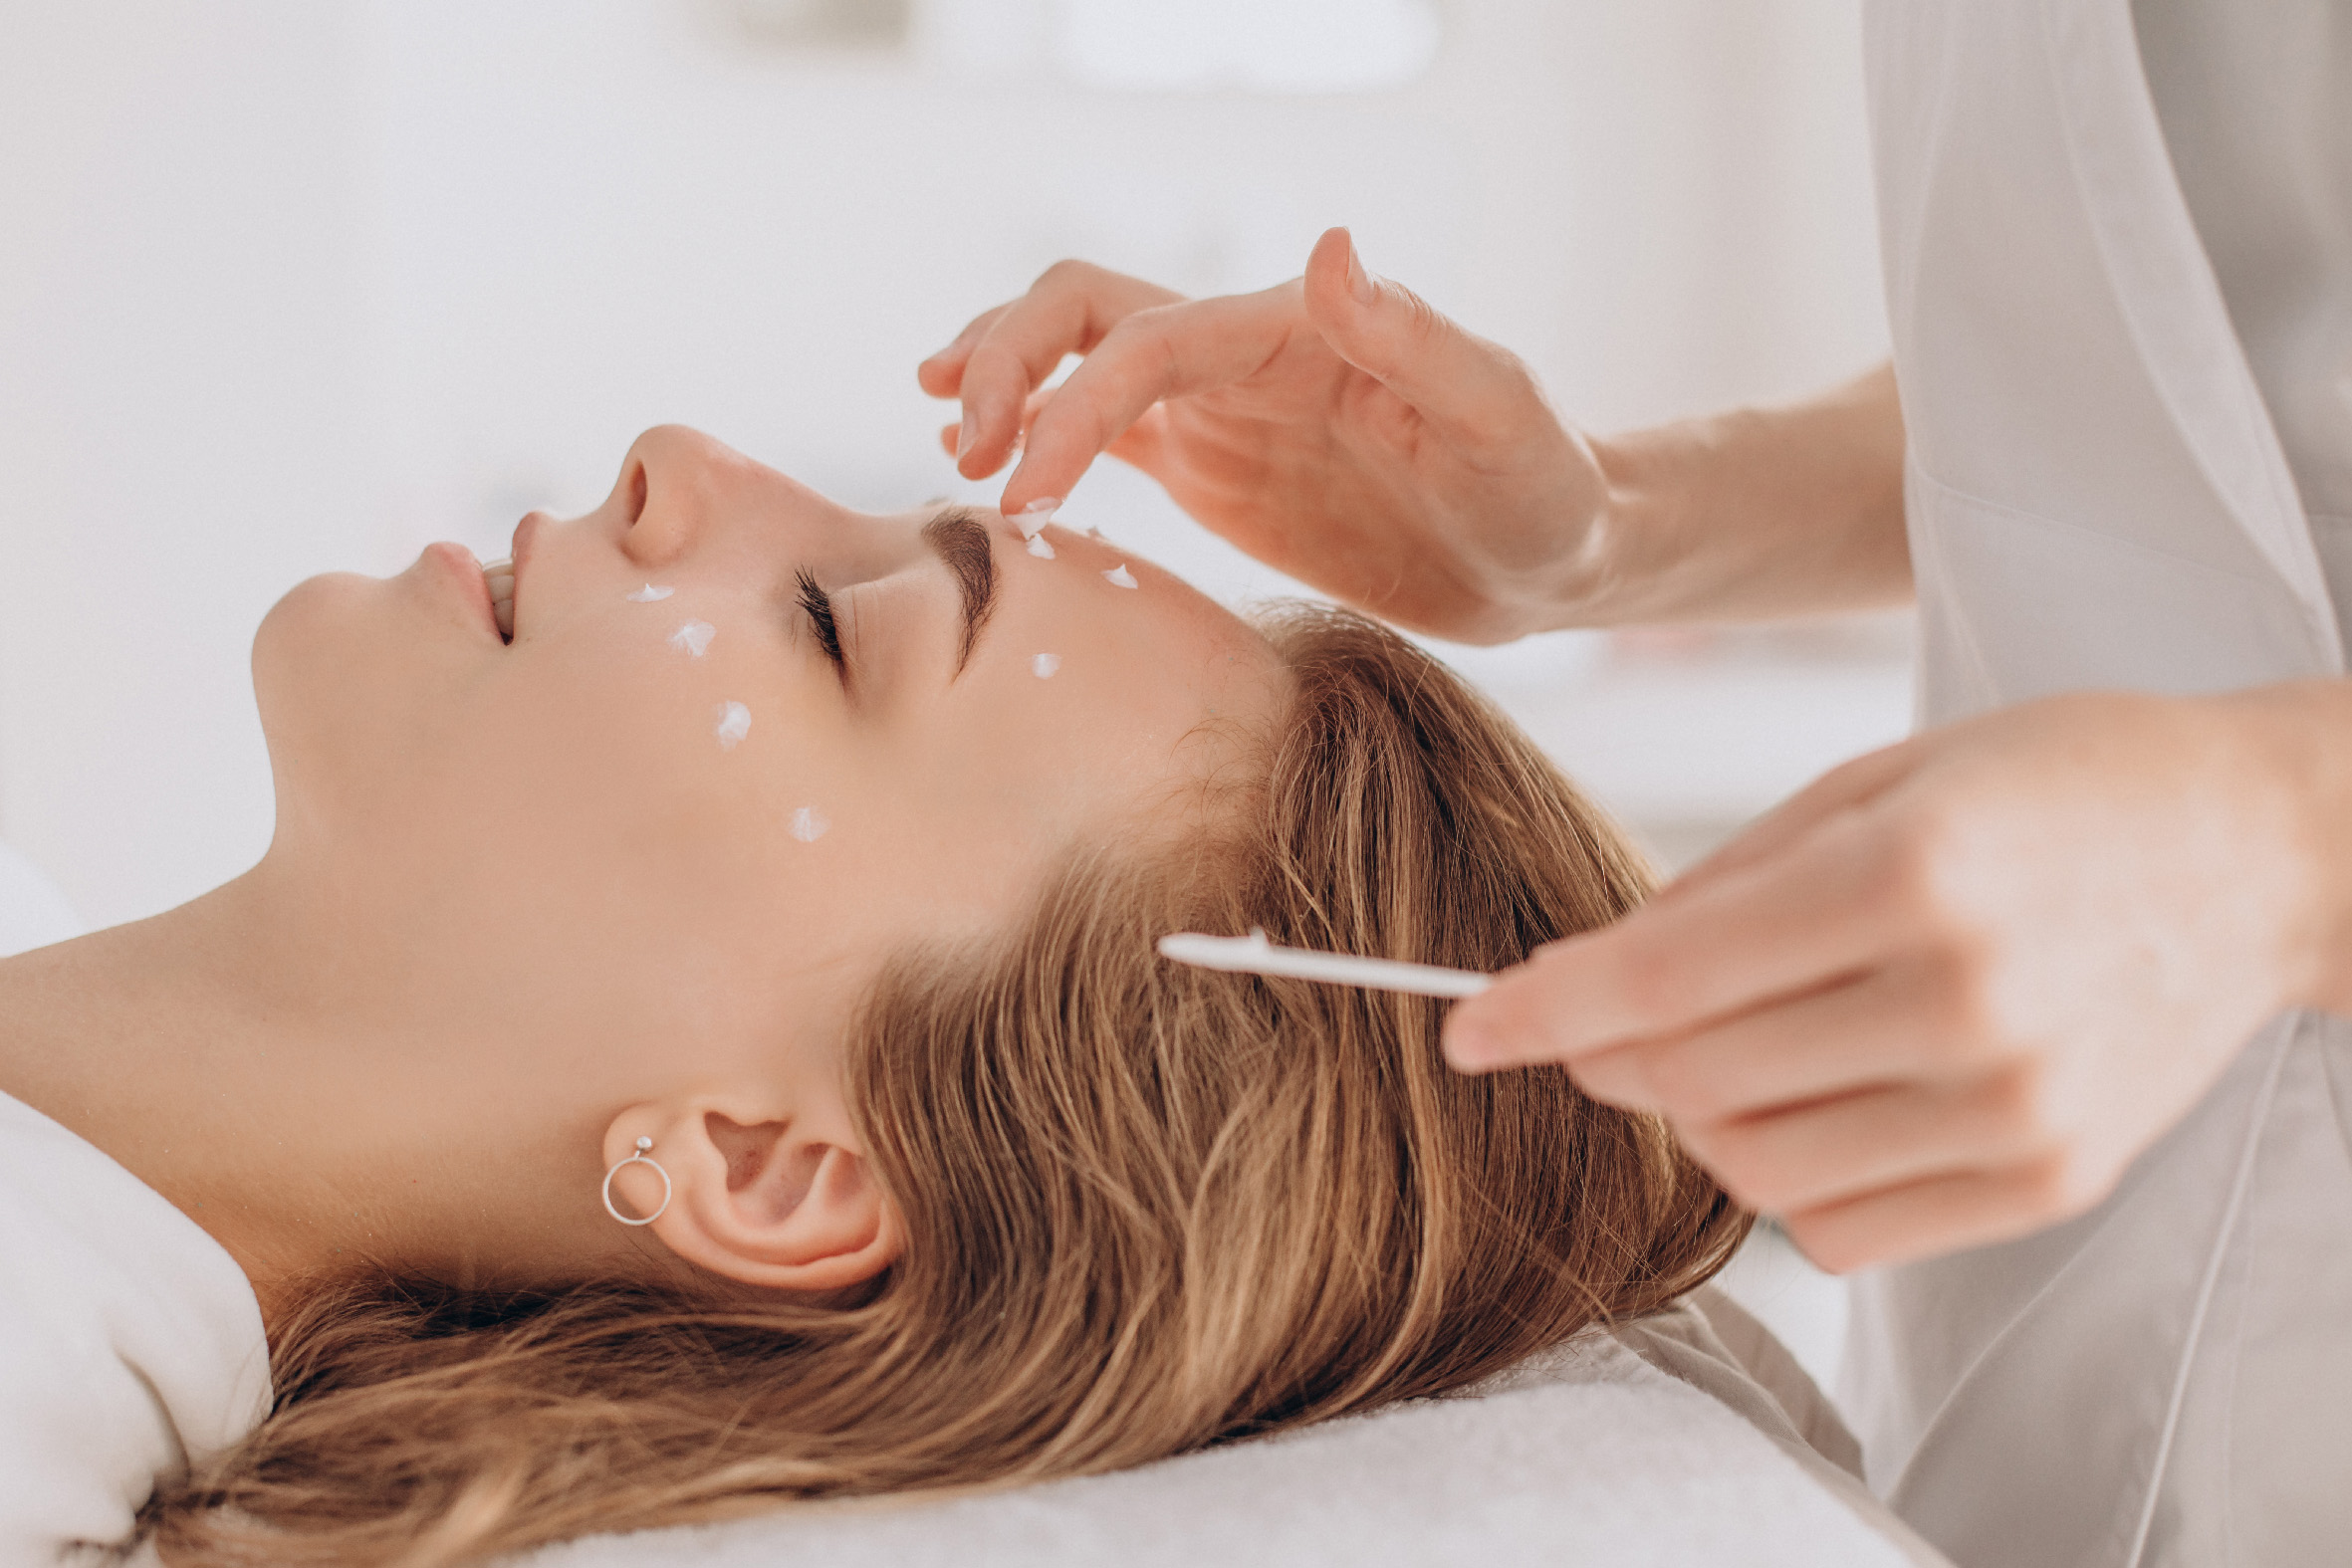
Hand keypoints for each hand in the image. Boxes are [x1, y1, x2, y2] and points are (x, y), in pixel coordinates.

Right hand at [918, 228, 1609, 643]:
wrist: (1552, 560)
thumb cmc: (1543, 488)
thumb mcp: (1499, 414)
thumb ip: (1417, 338)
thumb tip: (1333, 249)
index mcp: (1296, 330)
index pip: (1145, 339)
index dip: (1066, 398)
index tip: (1023, 484)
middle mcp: (1243, 357)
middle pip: (1083, 315)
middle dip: (1005, 363)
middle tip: (962, 454)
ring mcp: (1222, 412)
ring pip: (1075, 363)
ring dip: (1001, 386)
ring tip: (947, 443)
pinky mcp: (1214, 471)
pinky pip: (1101, 438)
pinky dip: (1037, 446)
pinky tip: (993, 481)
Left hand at [1442, 687, 2344, 1269]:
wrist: (2258, 852)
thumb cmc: (2060, 785)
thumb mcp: (1880, 780)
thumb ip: (1726, 883)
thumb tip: (1590, 971)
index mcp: (1913, 876)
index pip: (1664, 980)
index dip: (1541, 1010)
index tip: (1467, 1025)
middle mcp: (1966, 1005)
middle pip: (1694, 1083)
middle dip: (1605, 1055)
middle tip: (1591, 1016)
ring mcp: (2014, 1110)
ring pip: (1756, 1171)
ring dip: (1692, 1116)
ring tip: (1717, 1047)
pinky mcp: (2047, 1182)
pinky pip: (1844, 1231)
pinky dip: (1788, 1176)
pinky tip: (1813, 1099)